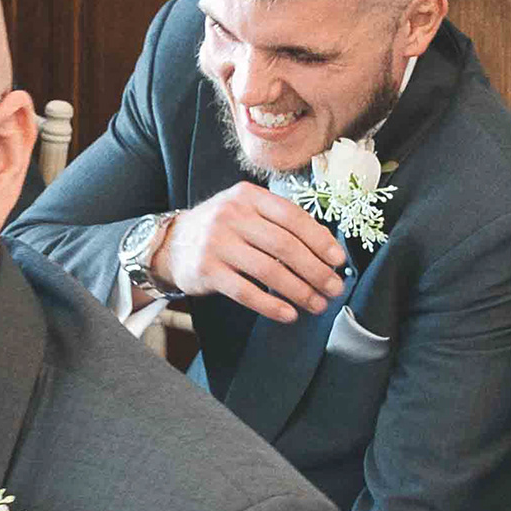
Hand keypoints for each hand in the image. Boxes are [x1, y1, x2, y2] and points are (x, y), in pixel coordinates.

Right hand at [158, 183, 348, 321]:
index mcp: (249, 196)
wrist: (172, 243)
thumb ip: (281, 223)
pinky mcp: (207, 271)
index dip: (320, 240)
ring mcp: (217, 243)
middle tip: (333, 288)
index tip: (338, 261)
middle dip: (315, 270)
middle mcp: (232, 215)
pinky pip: (245, 291)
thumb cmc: (223, 229)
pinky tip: (288, 314)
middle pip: (285, 246)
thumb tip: (326, 248)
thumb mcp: (248, 212)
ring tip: (317, 304)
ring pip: (268, 270)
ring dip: (299, 291)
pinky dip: (270, 306)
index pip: (293, 217)